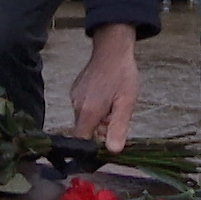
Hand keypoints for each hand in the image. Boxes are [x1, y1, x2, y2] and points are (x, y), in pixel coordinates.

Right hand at [70, 23, 139, 152]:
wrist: (112, 49)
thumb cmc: (122, 75)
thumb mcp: (126, 103)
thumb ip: (118, 128)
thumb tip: (113, 151)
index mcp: (88, 112)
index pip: (82, 141)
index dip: (94, 147)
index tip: (108, 140)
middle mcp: (76, 105)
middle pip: (85, 131)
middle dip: (100, 129)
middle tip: (116, 114)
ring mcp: (74, 96)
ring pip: (85, 119)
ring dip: (98, 118)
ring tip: (113, 102)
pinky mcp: (75, 90)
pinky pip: (83, 107)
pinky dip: (94, 108)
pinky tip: (106, 95)